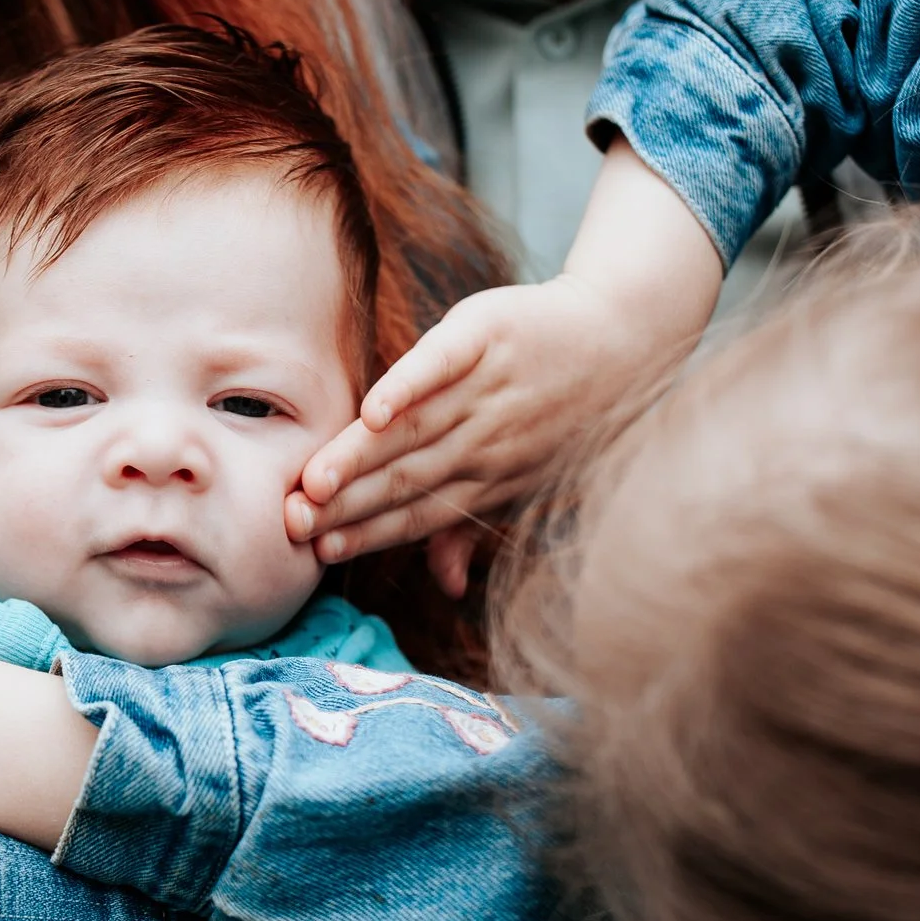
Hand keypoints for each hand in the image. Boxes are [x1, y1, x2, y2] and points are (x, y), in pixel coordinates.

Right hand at [287, 139, 723, 596]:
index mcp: (489, 478)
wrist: (626, 333)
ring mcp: (487, 387)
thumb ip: (475, 526)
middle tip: (293, 522)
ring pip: (414, 430)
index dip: (367, 531)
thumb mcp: (528, 476)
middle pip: (405, 475)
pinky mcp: (486, 334)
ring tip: (314, 480)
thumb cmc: (565, 412)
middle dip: (346, 502)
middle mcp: (485, 441)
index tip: (317, 549)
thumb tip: (447, 587)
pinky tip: (374, 410)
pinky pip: (443, 364)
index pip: (417, 510)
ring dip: (362, 457)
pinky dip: (408, 386)